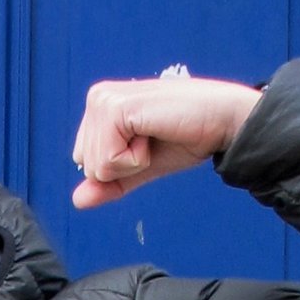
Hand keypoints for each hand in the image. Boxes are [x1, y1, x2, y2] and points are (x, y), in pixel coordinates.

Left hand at [70, 72, 259, 207]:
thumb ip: (110, 183)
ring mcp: (104, 100)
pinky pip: (109, 161)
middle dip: (125, 166)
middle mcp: (97, 98)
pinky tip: (155, 133)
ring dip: (133, 162)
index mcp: (100, 107)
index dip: (119, 167)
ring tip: (155, 134)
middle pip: (88, 167)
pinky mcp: (115, 109)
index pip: (85, 162)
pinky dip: (136, 160)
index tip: (148, 143)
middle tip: (154, 139)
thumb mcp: (141, 167)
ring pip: (96, 167)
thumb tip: (77, 201)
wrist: (222, 122)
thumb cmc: (186, 137)